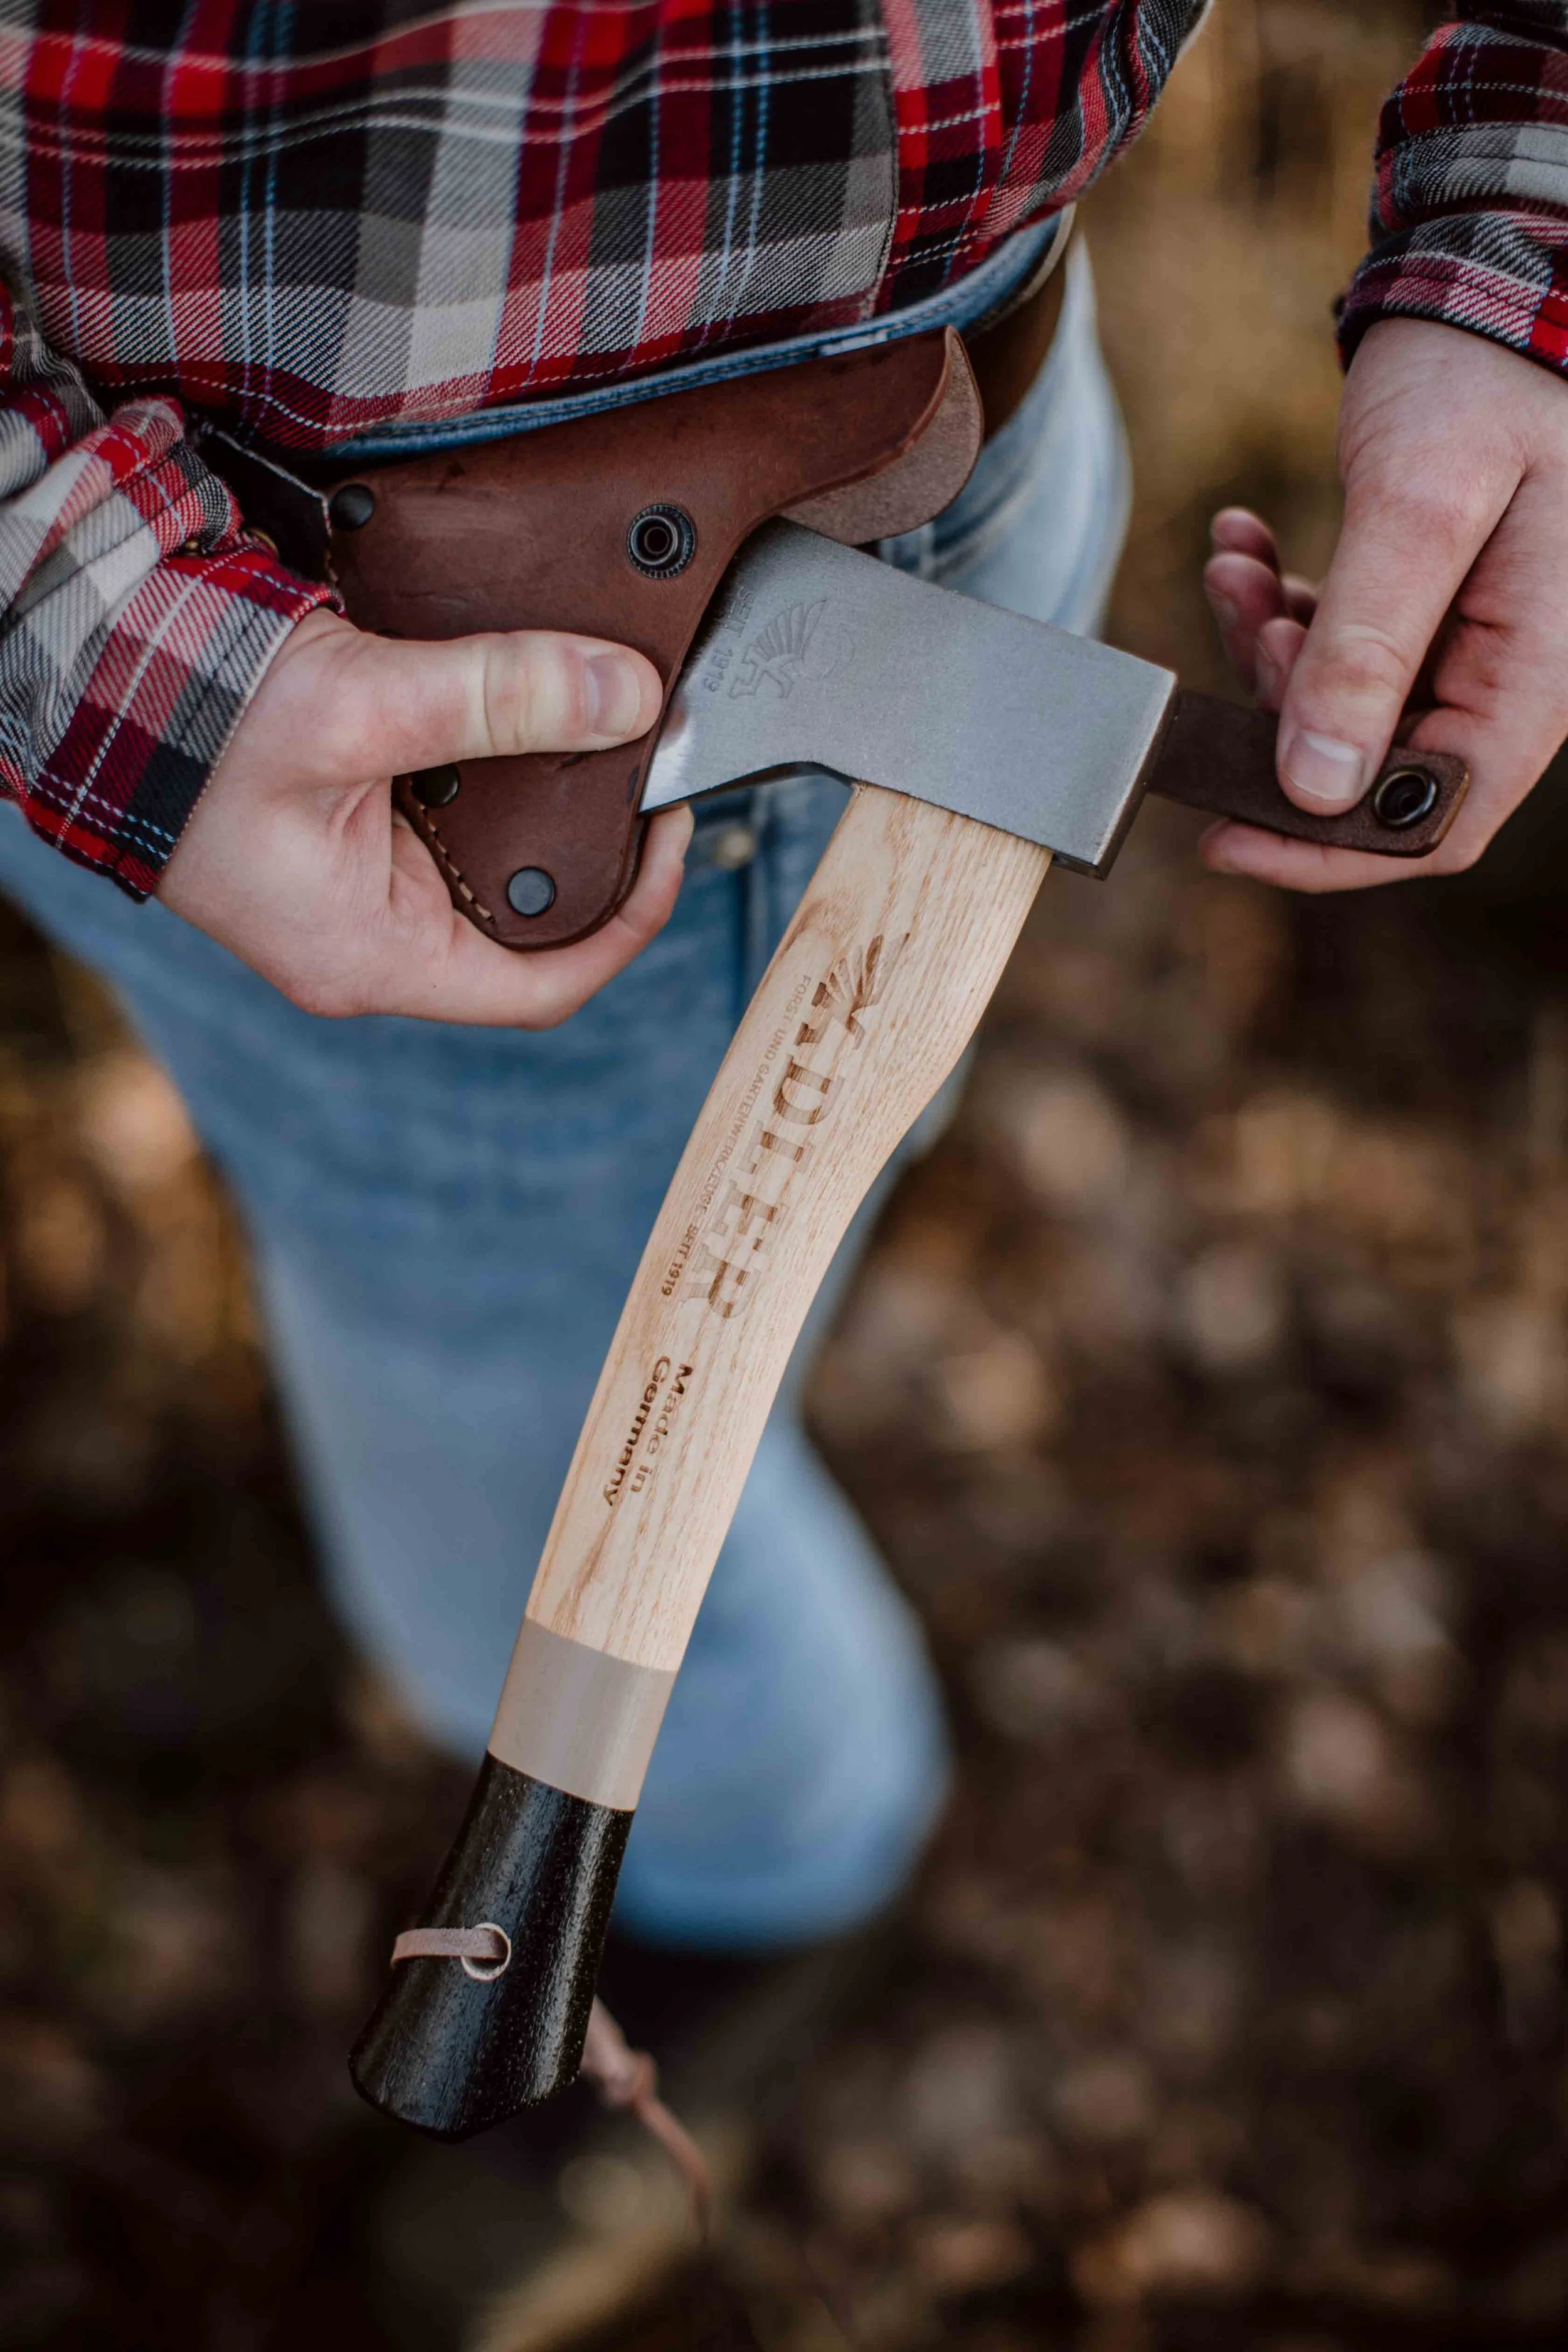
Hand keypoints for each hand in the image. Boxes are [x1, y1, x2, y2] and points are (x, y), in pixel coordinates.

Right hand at [160, 611, 691, 1022]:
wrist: (83, 660)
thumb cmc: (189, 718)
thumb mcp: (357, 708)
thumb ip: (495, 700)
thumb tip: (628, 698)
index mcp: (372, 958)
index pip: (546, 987)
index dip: (632, 917)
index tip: (671, 826)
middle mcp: (366, 937)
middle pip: (526, 915)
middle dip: (590, 837)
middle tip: (637, 748)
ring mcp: (350, 887)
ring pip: (487, 856)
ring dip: (539, 786)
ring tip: (587, 711)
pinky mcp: (340, 828)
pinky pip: (441, 809)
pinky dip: (486, 757)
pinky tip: (513, 700)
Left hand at [1201, 318, 1567, 890]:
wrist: (1505, 271)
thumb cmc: (1485, 373)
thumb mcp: (1419, 505)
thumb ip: (1368, 651)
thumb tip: (1314, 790)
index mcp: (1537, 672)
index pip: (1433, 821)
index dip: (1324, 850)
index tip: (1221, 840)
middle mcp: (1511, 674)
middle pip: (1375, 769)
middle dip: (1283, 712)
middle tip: (1242, 614)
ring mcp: (1473, 642)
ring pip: (1344, 708)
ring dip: (1271, 650)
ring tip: (1235, 566)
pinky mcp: (1433, 605)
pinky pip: (1345, 646)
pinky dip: (1286, 607)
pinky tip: (1244, 547)